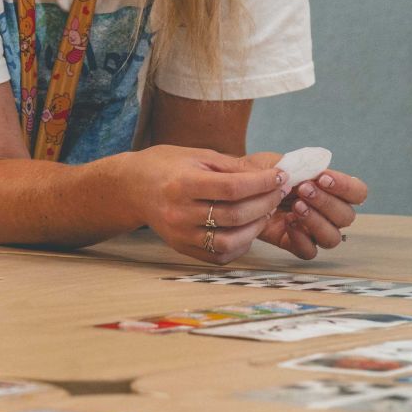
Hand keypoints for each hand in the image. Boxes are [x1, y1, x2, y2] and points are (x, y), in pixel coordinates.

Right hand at [125, 145, 288, 264]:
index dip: (262, 183)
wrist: (131, 188)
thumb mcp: (196, 155)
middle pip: (235, 215)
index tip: (280, 176)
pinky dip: (240, 245)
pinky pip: (219, 255)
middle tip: (279, 192)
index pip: (232, 188)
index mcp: (183, 184)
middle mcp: (180, 212)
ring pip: (230, 241)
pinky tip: (246, 228)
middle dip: (266, 202)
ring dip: (256, 227)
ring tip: (265, 211)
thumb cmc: (165, 166)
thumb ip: (232, 167)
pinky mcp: (182, 248)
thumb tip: (270, 175)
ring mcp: (180, 234)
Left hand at [247, 154, 368, 258]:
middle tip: (303, 189)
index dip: (346, 187)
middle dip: (326, 202)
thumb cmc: (262, 172)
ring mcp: (313, 231)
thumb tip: (316, 169)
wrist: (236, 187)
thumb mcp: (279, 162)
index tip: (322, 178)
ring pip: (332, 238)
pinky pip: (309, 252)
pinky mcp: (294, 243)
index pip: (358, 193)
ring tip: (295, 207)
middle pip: (347, 217)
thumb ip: (300, 165)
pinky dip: (301, 238)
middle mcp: (328, 213)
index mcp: (332, 190)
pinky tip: (288, 222)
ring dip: (316, 221)